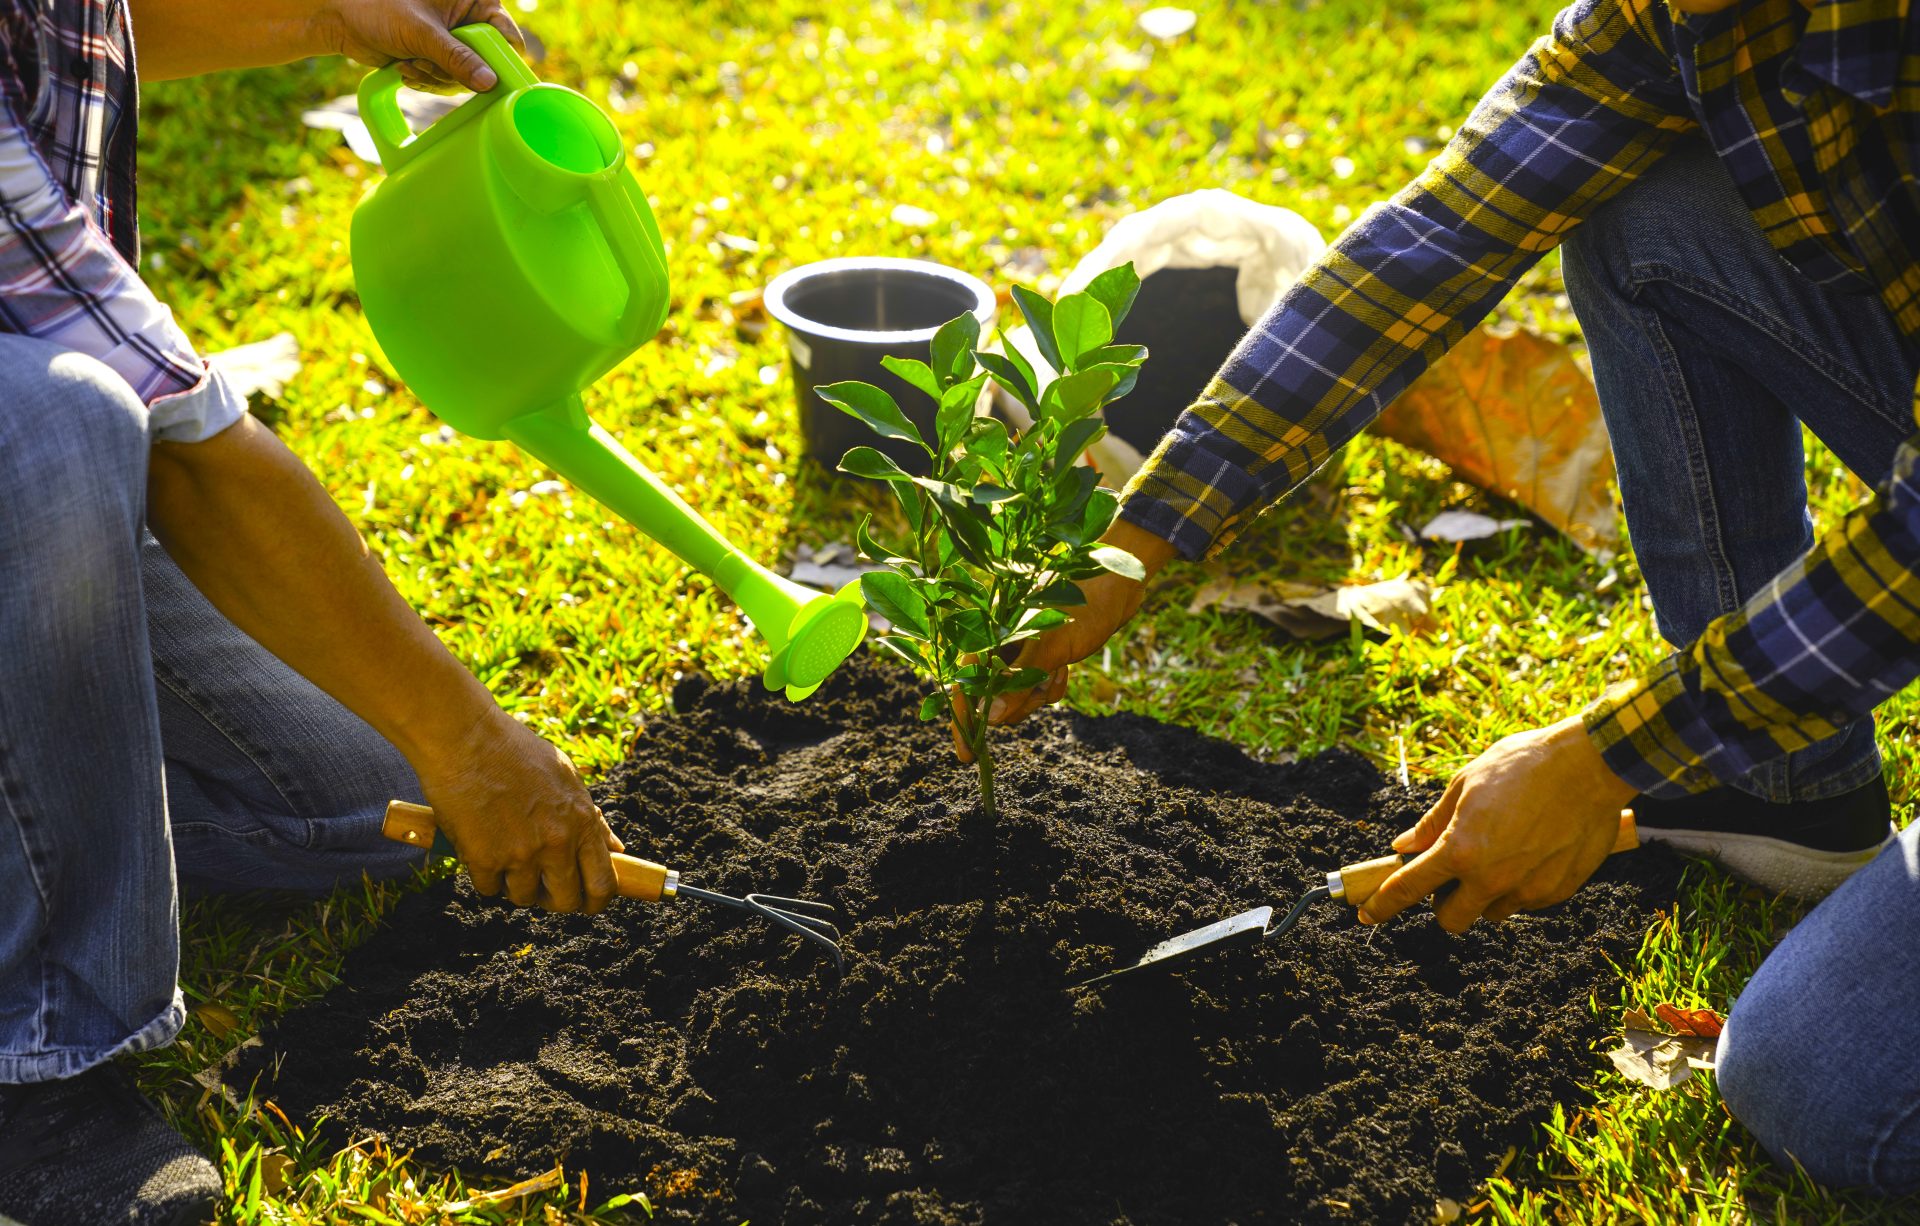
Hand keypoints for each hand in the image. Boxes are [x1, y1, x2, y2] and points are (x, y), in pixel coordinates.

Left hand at [315, 0, 524, 92]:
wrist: (342, 20)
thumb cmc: (378, 9)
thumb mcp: (421, 33)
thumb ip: (457, 58)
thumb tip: (489, 82)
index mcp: (473, 0)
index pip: (506, 35)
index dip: (498, 59)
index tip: (486, 77)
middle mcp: (467, 19)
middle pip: (485, 63)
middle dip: (452, 70)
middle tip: (424, 61)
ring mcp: (453, 41)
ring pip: (465, 77)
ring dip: (434, 77)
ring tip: (408, 62)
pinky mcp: (439, 58)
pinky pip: (448, 83)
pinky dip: (427, 81)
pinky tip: (405, 68)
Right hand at [412, 707, 624, 912]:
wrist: (465, 739)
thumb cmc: (515, 751)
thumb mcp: (567, 777)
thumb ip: (591, 818)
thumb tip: (616, 849)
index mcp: (582, 821)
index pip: (603, 883)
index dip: (596, 901)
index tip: (586, 902)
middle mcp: (557, 842)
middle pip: (566, 902)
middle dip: (554, 899)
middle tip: (542, 885)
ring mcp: (520, 853)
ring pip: (524, 897)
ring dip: (516, 885)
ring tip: (507, 855)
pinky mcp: (484, 859)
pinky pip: (489, 889)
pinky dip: (486, 876)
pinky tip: (482, 848)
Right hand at [950, 519, 1175, 760]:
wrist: (1118, 583)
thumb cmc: (1082, 605)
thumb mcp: (1049, 647)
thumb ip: (1017, 683)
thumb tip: (990, 720)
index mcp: (988, 631)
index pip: (964, 683)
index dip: (963, 720)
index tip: (967, 755)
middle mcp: (998, 641)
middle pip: (991, 696)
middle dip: (1017, 703)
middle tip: (1039, 693)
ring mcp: (1019, 649)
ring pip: (1017, 697)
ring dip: (1039, 694)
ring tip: (1059, 669)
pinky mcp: (1041, 656)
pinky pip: (1038, 689)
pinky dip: (1052, 687)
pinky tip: (1067, 668)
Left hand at [1357, 716, 1636, 931]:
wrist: (1589, 766)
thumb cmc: (1522, 767)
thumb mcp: (1465, 785)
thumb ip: (1432, 823)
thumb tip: (1404, 848)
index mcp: (1461, 850)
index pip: (1407, 889)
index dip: (1382, 905)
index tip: (1366, 914)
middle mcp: (1491, 878)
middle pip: (1451, 920)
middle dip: (1443, 904)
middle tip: (1451, 875)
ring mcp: (1527, 889)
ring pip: (1491, 912)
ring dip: (1484, 894)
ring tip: (1501, 852)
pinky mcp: (1558, 892)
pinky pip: (1526, 902)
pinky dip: (1519, 886)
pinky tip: (1531, 851)